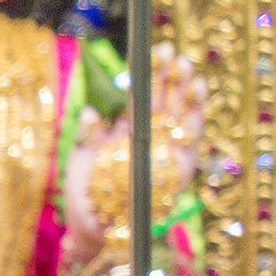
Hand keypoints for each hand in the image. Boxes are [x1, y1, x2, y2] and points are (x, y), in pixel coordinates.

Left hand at [63, 44, 205, 263]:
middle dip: (170, 73)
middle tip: (170, 51)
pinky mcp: (179, 165)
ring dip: (187, 88)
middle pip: (166, 97)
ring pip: (183, 112)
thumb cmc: (85, 191)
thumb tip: (90, 110)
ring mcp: (166, 149)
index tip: (153, 50)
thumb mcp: (78, 156)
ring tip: (187, 67)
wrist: (95, 225)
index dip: (151, 72)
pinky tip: (196, 93)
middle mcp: (150, 135)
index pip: (144, 94)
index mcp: (128, 128)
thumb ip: (86, 133)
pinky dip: (196, 114)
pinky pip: (192, 136)